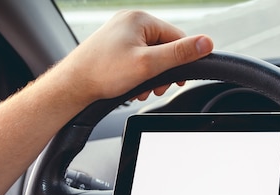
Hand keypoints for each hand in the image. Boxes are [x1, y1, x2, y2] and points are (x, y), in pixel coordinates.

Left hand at [56, 10, 213, 102]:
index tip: (178, 80)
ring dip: (151, 76)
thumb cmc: (103, 73)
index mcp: (139, 19)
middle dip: (163, 71)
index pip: (176, 37)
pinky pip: (137, 59)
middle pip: (163, 47)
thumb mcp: (148, 64)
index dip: (181, 61)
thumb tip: (207, 43)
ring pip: (150, 56)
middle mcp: (129, 22)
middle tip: (156, 88)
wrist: (73, 85)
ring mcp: (120, 34)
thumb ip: (179, 54)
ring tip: (141, 89)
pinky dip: (139, 75)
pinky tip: (132, 86)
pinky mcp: (113, 47)